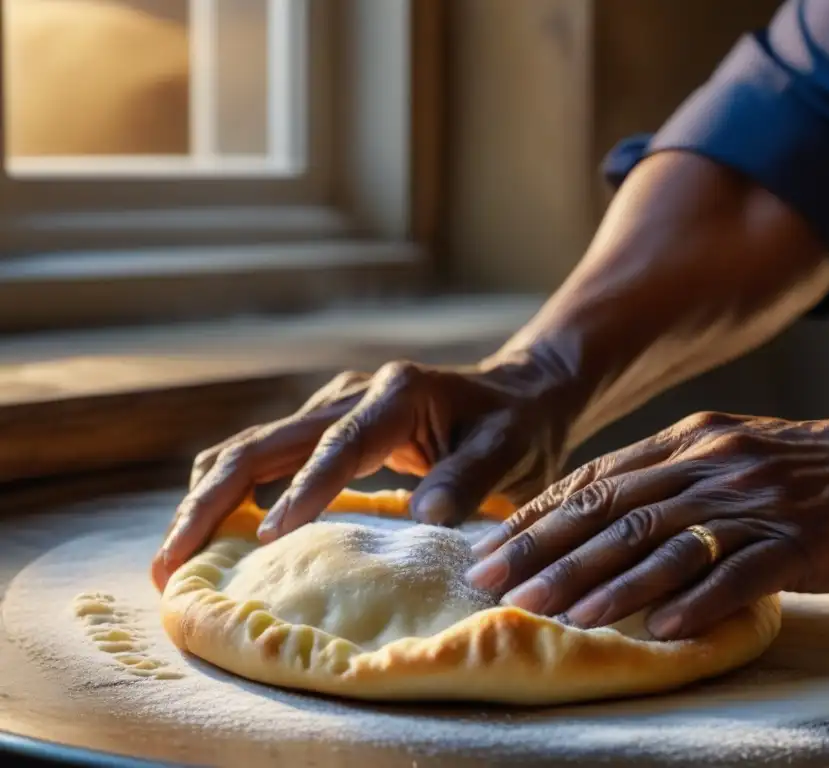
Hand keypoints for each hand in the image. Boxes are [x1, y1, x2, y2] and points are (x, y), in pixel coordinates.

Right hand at [152, 348, 582, 590]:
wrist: (520, 394)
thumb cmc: (518, 425)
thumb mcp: (511, 449)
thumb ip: (469, 477)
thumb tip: (420, 516)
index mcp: (395, 393)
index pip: (336, 444)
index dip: (302, 492)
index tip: (268, 542)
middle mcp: (351, 393)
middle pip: (263, 444)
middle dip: (212, 502)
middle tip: (172, 563)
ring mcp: (331, 409)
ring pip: (249, 450)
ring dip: (207, 501)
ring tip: (174, 558)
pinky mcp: (324, 430)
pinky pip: (264, 460)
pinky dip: (230, 496)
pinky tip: (211, 536)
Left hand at [466, 408, 828, 639]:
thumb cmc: (805, 465)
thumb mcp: (726, 450)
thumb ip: (666, 474)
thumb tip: (594, 509)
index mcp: (688, 441)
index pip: (595, 479)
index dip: (538, 514)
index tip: (489, 546)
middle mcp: (711, 465)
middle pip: (613, 512)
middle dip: (545, 551)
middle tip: (492, 585)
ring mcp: (753, 502)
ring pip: (663, 544)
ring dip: (604, 584)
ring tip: (554, 616)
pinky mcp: (797, 541)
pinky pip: (737, 575)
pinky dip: (694, 603)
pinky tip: (656, 632)